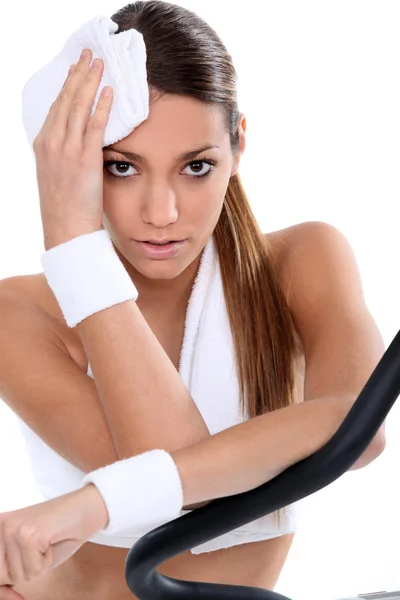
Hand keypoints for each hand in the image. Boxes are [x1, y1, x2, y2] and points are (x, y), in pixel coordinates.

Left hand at [0, 484, 108, 586]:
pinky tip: (54, 539)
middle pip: (3, 576)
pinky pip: (35, 569)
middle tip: (43, 552)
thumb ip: (11, 569)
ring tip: (49, 541)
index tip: (16, 593)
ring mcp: (14, 528)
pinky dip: (48, 561)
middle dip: (25, 571)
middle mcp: (2, 525)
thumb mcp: (30, 552)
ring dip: (39, 565)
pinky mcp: (29, 535)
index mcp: (0, 525)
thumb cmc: (64, 529)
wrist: (89, 506)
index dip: (5, 586)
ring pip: (20, 575)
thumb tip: (4, 593)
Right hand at [33, 48, 113, 249]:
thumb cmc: (65, 207)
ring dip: (90, 81)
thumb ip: (65, 154)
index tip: (76, 69)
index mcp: (43, 144)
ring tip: (101, 64)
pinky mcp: (84, 158)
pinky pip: (94, 125)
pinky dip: (102, 106)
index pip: (56, 106)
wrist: (66, 229)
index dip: (67, 85)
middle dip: (78, 74)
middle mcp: (51, 142)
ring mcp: (66, 149)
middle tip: (89, 55)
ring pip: (78, 106)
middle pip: (66, 99)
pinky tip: (109, 91)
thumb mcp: (57, 175)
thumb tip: (79, 143)